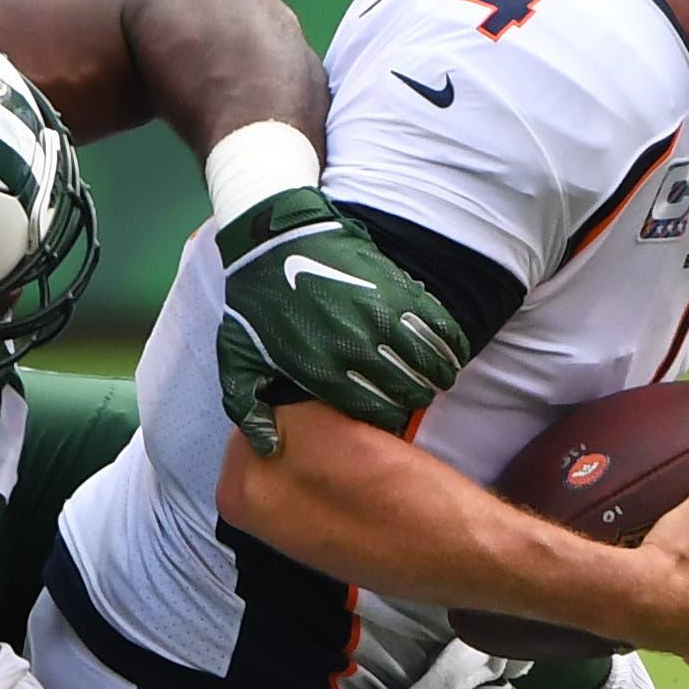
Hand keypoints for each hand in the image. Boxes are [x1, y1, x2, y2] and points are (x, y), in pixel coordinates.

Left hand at [215, 189, 468, 453]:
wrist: (269, 241)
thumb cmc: (253, 303)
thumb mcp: (236, 359)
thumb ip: (248, 408)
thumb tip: (269, 447)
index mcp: (323, 370)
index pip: (374, 411)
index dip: (390, 420)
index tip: (393, 420)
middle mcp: (356, 345)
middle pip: (407, 388)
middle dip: (417, 398)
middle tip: (419, 398)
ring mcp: (379, 314)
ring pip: (427, 357)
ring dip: (440, 372)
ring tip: (441, 378)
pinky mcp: (394, 285)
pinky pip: (435, 321)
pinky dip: (449, 340)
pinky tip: (452, 350)